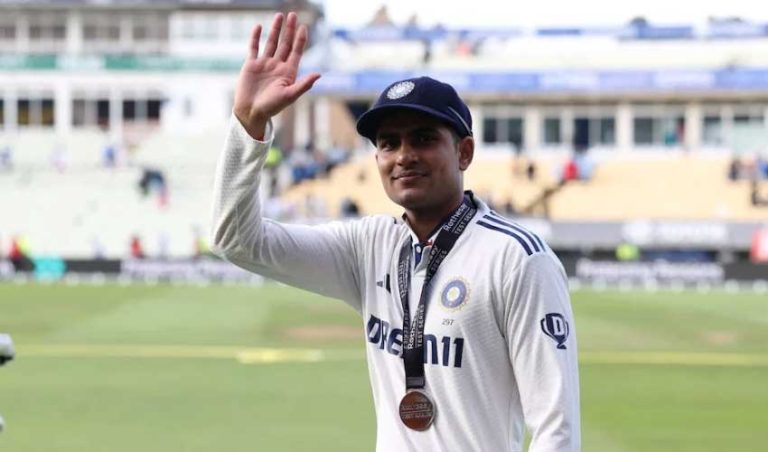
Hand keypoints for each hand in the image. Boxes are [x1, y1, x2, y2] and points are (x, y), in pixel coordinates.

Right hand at [233, 12, 320, 139]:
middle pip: (285, 44)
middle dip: (289, 30)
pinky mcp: (251, 65)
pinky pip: (254, 48)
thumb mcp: (290, 95)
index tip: (304, 26)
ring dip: (275, 30)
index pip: (296, 51)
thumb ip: (304, 84)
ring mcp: (265, 64)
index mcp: (288, 72)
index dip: (301, 39)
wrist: (251, 112)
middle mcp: (278, 66)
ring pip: (271, 43)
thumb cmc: (272, 107)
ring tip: (279, 16)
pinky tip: (259, 26)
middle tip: (293, 15)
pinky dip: (256, 37)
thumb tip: (320, 74)